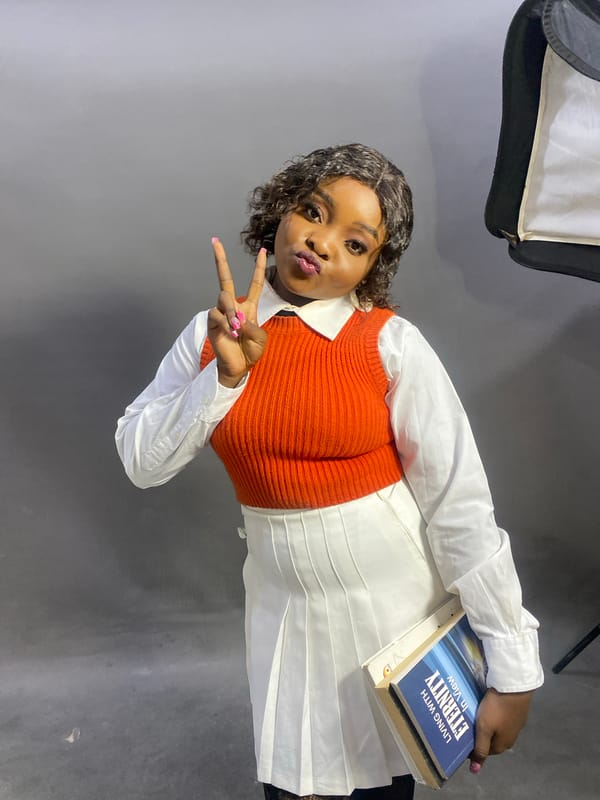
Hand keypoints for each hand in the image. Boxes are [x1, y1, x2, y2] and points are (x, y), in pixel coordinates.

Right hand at [207, 238, 267, 387]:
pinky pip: (216, 314)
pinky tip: (229, 333)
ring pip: (223, 298)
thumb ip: (252, 326)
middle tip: (215, 241)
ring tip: (236, 329)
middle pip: (225, 278)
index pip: (254, 284)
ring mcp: (221, 312)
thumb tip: (238, 319)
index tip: (263, 251)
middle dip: (220, 259)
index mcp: (248, 307)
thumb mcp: (260, 339)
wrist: (238, 367)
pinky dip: (224, 323)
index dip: (259, 268)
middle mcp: (233, 306)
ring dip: (231, 312)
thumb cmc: (250, 352)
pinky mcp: (212, 321)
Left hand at [469, 688, 533, 773]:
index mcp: (503, 745)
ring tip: (475, 714)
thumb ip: (480, 749)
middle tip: (466, 724)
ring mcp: (515, 723)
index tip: (462, 737)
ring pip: (497, 728)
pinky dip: (494, 714)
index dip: (473, 746)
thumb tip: (475, 771)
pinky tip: (488, 707)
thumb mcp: (484, 729)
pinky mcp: (517, 711)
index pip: (485, 752)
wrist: (514, 686)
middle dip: (479, 734)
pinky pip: (502, 717)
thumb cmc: (497, 709)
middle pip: (491, 739)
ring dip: (487, 724)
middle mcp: (511, 737)